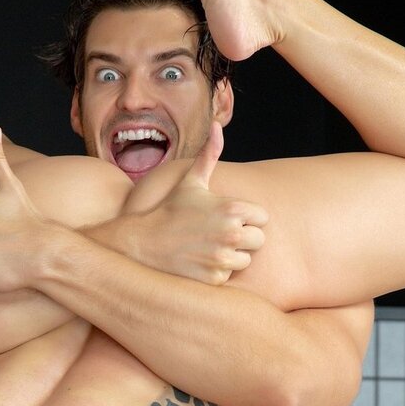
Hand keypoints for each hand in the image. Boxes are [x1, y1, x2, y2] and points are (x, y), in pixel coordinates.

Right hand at [140, 123, 267, 283]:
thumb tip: (217, 126)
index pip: (263, 219)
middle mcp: (231, 234)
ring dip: (231, 257)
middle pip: (258, 241)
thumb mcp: (190, 182)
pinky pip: (228, 276)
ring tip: (207, 248)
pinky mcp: (214, 279)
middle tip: (216, 235)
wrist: (142, 243)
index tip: (226, 219)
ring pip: (245, 261)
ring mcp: (223, 259)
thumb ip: (209, 155)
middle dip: (242, 239)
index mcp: (233, 209)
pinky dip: (215, 273)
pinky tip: (197, 262)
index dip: (246, 218)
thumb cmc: (169, 210)